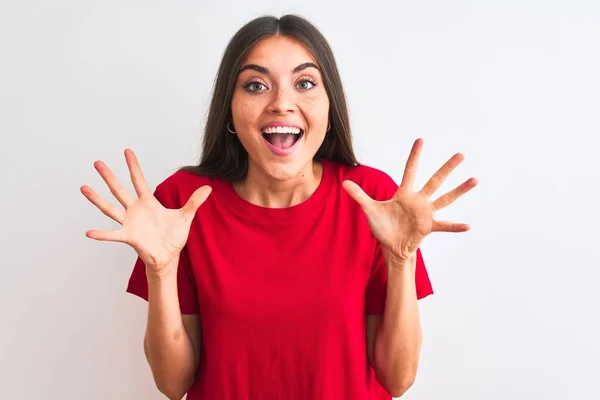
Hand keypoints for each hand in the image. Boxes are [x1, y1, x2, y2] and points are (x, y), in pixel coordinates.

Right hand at [81, 149, 211, 274]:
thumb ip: (194, 201)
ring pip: (111, 208)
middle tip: (97, 162)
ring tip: (84, 188)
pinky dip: (102, 234)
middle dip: (109, 176)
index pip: (139, 180)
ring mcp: (130, 223)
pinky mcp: (129, 237)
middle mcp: (136, 210)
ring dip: (97, 199)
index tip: (127, 151)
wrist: (169, 257)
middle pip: (120, 190)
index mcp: (148, 203)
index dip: (134, 166)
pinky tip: (89, 232)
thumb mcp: (186, 216)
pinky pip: (113, 234)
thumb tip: (209, 187)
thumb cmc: (173, 237)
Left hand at [342, 138, 476, 261]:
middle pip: (435, 180)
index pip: (410, 170)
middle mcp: (419, 200)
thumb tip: (344, 184)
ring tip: (474, 179)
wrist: (391, 246)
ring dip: (459, 190)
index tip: (421, 139)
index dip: (415, 156)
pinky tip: (467, 226)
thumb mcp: (370, 210)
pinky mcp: (429, 227)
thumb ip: (359, 196)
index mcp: (404, 193)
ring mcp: (426, 213)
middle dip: (447, 167)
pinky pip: (444, 225)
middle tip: (460, 154)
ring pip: (445, 198)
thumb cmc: (383, 226)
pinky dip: (455, 226)